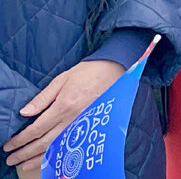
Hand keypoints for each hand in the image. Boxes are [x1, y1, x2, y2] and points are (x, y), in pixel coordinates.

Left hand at [3, 60, 125, 172]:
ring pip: (58, 147)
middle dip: (26, 152)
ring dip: (39, 158)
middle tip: (11, 159)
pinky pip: (71, 144)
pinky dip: (58, 154)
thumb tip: (25, 112)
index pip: (37, 128)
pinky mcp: (90, 126)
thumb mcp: (61, 80)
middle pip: (45, 142)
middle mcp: (73, 119)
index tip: (9, 145)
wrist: (114, 71)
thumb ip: (43, 98)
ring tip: (25, 164)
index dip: (21, 139)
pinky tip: (49, 159)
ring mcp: (83, 125)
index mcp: (63, 106)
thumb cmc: (87, 73)